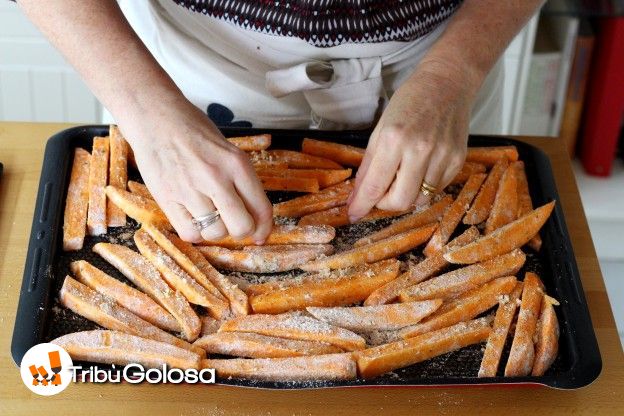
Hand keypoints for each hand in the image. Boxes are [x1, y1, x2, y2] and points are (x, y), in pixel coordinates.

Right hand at [119, 97, 272, 242]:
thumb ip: (242, 181)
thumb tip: (255, 218)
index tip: (260, 235)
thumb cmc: (194, 132)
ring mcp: (190, 189)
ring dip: (215, 230)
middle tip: (232, 223)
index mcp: (237, 164)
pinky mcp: (167, 198)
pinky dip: (194, 231)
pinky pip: (190, 233)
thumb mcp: (228, 150)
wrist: (155, 117)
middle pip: (242, 227)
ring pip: (216, 233)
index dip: (264, 228)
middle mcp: (217, 178)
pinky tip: (192, 217)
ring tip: (208, 214)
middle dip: (241, 231)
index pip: (261, 208)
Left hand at [347, 64, 474, 220]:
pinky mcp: (458, 160)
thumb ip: (368, 165)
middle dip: (385, 204)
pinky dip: (423, 186)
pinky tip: (420, 168)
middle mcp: (420, 150)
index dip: (362, 205)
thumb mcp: (380, 129)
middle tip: (380, 193)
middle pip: (400, 201)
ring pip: (420, 199)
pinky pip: (436, 189)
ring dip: (405, 195)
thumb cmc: (409, 102)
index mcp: (394, 139)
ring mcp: (442, 156)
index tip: (353, 214)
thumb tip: (357, 195)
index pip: (374, 186)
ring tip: (402, 176)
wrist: (447, 84)